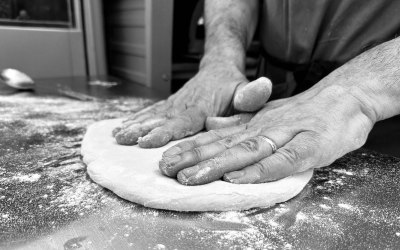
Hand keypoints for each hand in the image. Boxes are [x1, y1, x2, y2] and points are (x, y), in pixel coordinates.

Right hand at [113, 65, 271, 147]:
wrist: (218, 67)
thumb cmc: (232, 84)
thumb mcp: (245, 89)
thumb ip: (251, 94)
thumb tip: (264, 86)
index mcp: (201, 107)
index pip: (182, 121)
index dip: (164, 131)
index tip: (147, 140)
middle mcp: (184, 105)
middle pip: (161, 119)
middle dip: (142, 131)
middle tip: (124, 139)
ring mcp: (174, 104)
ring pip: (152, 115)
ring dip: (134, 125)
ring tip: (116, 135)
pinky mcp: (169, 104)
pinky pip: (150, 111)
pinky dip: (134, 120)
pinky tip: (120, 128)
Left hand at [159, 84, 374, 184]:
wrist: (346, 97)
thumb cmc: (306, 111)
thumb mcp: (267, 113)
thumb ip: (239, 120)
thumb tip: (211, 122)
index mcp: (252, 124)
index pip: (217, 137)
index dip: (190, 148)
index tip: (166, 158)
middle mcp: (262, 129)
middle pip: (223, 145)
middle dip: (193, 158)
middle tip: (167, 169)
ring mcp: (284, 136)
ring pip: (245, 151)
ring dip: (216, 164)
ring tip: (190, 177)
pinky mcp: (308, 147)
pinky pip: (281, 160)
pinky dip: (258, 170)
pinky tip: (237, 179)